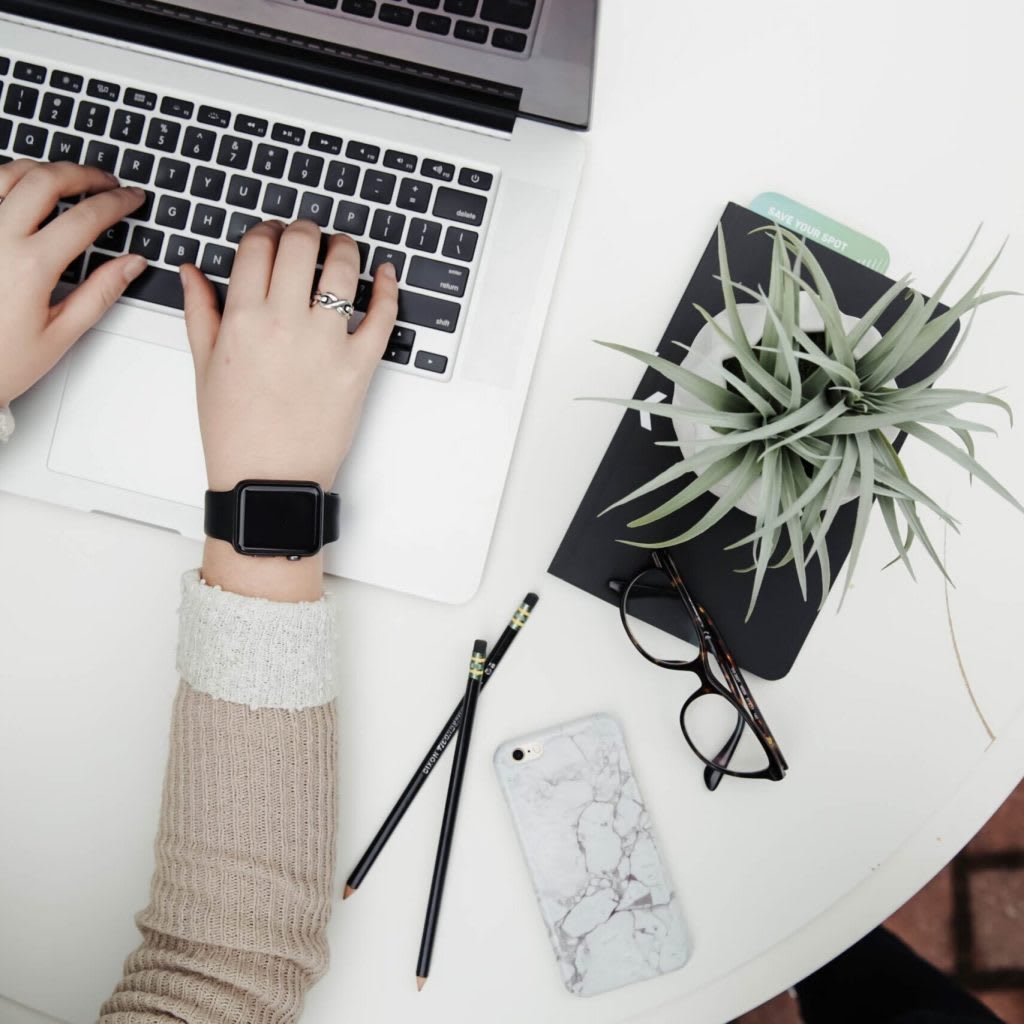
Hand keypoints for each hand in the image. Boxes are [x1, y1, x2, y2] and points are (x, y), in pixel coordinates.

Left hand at [0, 160, 146, 406]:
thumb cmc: (0, 361)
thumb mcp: (60, 335)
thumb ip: (100, 293)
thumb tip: (131, 265)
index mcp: (30, 267)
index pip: (85, 218)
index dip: (116, 203)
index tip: (132, 199)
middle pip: (46, 180)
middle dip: (83, 174)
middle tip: (105, 181)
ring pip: (9, 173)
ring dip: (43, 169)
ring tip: (66, 178)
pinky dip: (7, 179)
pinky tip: (23, 189)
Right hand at [181, 219, 398, 599]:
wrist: (269, 479)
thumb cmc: (235, 431)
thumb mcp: (204, 368)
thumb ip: (200, 312)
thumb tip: (192, 271)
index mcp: (242, 320)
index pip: (257, 247)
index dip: (266, 231)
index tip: (272, 234)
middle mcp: (285, 324)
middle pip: (301, 246)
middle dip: (305, 230)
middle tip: (308, 234)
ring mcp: (327, 344)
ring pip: (343, 270)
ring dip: (344, 247)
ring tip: (342, 248)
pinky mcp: (360, 366)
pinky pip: (383, 316)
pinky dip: (388, 288)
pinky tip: (385, 274)